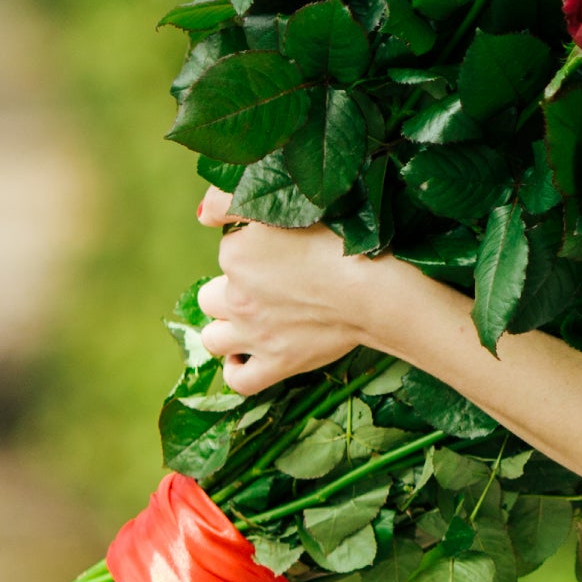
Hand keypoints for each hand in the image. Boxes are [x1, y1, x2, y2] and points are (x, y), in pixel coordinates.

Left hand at [195, 186, 381, 394]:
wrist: (376, 291)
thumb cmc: (344, 242)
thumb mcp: (295, 203)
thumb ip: (237, 201)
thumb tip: (203, 214)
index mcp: (236, 254)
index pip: (228, 250)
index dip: (252, 248)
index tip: (283, 248)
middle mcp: (236, 297)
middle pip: (209, 297)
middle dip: (229, 292)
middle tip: (267, 285)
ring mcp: (254, 336)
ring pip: (213, 340)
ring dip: (227, 330)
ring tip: (254, 320)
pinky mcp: (276, 364)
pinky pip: (239, 380)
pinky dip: (238, 370)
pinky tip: (248, 357)